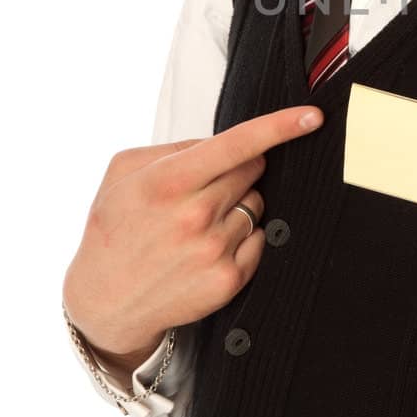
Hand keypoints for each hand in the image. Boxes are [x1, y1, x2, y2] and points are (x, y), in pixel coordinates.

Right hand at [62, 104, 323, 362]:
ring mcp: (214, 250)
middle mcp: (195, 215)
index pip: (237, 144)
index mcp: (168, 182)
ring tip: (195, 227)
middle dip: (237, 171)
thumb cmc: (114, 229)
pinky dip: (242, 238)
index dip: (280, 126)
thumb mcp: (124, 174)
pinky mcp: (228, 279)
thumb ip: (175, 148)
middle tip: (204, 191)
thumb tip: (223, 142)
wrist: (104, 300)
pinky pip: (258, 240)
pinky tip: (206, 249)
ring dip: (236, 208)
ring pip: (256, 205)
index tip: (311, 116)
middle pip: (252, 171)